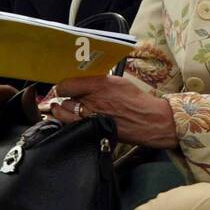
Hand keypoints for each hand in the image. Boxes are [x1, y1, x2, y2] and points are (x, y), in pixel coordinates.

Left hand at [46, 76, 178, 148]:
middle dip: (66, 96)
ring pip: (64, 112)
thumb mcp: (117, 82)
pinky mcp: (91, 129)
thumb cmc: (135, 101)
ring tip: (62, 106)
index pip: (66, 85)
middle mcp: (91, 101)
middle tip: (68, 95)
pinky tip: (69, 117)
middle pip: (65, 98)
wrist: (147, 120)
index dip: (64, 85)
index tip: (65, 86)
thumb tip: (82, 80)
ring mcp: (90, 117)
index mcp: (98, 85)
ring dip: (64, 108)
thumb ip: (97, 81)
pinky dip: (67, 120)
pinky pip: (71, 124)